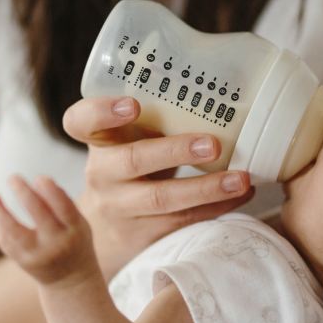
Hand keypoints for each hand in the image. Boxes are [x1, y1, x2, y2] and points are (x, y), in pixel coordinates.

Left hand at [0, 175, 99, 286]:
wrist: (70, 280)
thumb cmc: (73, 240)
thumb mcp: (77, 223)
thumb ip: (62, 204)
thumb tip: (38, 181)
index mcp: (74, 230)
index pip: (63, 207)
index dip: (50, 191)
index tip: (39, 177)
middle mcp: (56, 243)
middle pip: (39, 215)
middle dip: (24, 193)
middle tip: (13, 177)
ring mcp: (38, 254)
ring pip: (14, 231)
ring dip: (0, 212)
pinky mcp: (23, 262)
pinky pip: (7, 241)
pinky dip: (0, 226)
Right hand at [64, 96, 253, 279]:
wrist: (106, 228)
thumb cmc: (128, 168)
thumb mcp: (127, 140)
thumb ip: (154, 118)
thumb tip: (217, 88)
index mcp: (98, 141)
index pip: (80, 122)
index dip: (102, 112)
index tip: (133, 105)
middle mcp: (103, 174)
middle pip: (132, 161)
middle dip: (174, 151)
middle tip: (211, 144)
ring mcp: (121, 207)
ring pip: (162, 198)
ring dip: (206, 188)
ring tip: (239, 179)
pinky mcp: (143, 234)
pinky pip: (182, 220)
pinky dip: (216, 207)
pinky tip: (241, 194)